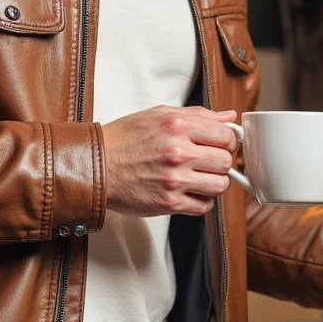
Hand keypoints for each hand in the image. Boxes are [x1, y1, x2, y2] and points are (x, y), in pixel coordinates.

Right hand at [103, 106, 237, 217]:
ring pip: (220, 185)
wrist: (95, 166)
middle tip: (207, 161)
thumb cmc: (123, 140)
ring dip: (213, 182)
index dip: (226, 140)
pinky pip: (204, 206)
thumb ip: (197, 114)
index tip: (219, 144)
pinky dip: (200, 200)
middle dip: (220, 162)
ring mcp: (174, 180)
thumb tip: (227, 117)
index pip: (225, 135)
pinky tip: (188, 191)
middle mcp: (178, 152)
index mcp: (177, 126)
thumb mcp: (158, 115)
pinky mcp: (169, 203)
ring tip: (199, 177)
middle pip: (225, 161)